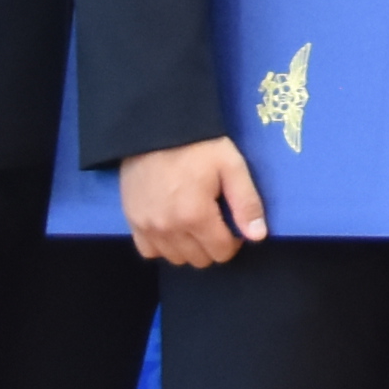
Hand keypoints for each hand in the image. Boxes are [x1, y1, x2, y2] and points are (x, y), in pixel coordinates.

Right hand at [122, 136, 269, 265]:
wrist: (155, 130)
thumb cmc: (199, 146)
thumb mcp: (231, 167)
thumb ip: (246, 203)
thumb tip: (257, 237)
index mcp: (196, 216)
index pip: (221, 252)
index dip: (234, 241)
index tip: (233, 223)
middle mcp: (169, 228)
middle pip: (199, 259)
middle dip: (213, 245)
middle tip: (216, 221)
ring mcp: (147, 227)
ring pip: (175, 258)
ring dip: (189, 247)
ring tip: (195, 223)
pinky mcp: (131, 221)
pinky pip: (149, 251)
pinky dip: (163, 246)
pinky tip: (173, 228)